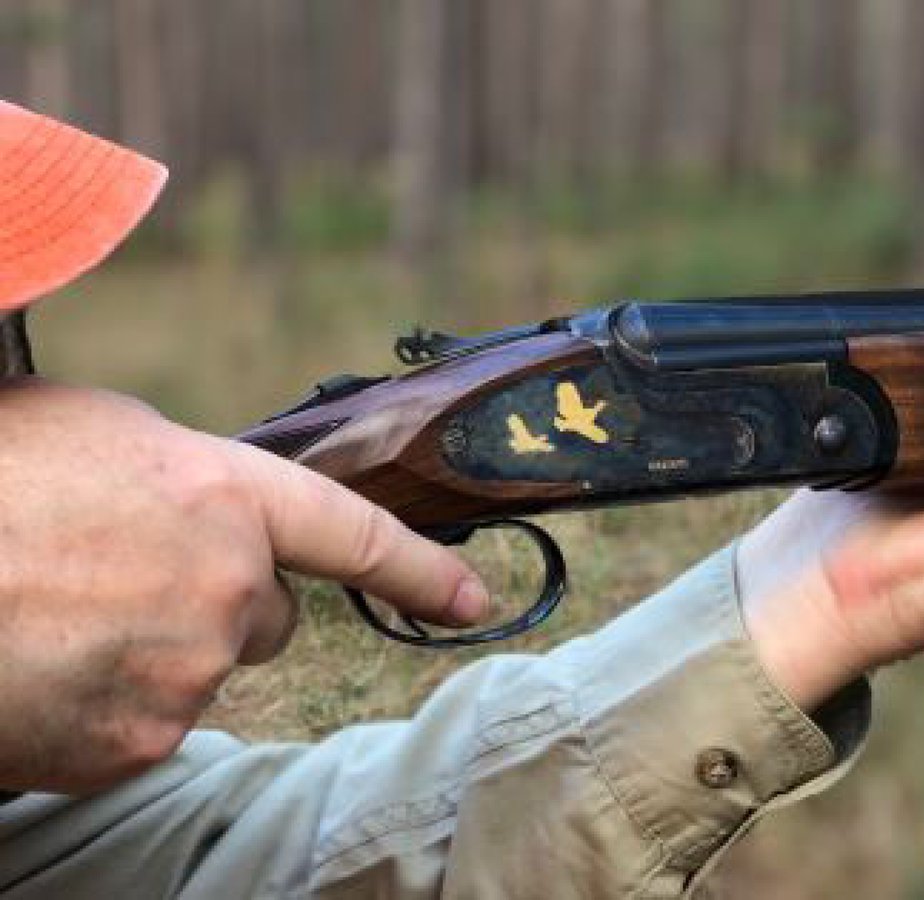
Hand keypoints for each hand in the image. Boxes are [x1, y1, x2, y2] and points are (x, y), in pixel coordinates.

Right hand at [0, 380, 487, 791]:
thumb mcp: (100, 437)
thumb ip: (183, 476)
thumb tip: (206, 513)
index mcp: (224, 496)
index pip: (357, 537)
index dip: (423, 571)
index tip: (474, 600)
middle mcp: (225, 588)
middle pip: (264, 616)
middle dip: (217, 600)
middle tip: (124, 578)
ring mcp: (183, 672)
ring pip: (200, 669)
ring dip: (152, 650)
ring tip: (60, 613)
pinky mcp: (133, 743)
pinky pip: (144, 723)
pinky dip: (107, 702)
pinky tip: (46, 663)